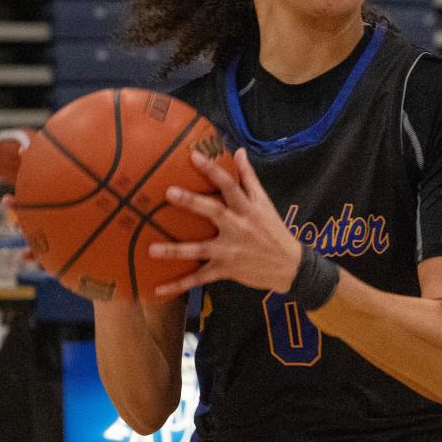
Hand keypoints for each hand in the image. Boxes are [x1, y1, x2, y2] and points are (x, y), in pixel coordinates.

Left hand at [148, 148, 301, 297]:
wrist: (289, 266)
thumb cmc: (274, 230)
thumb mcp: (265, 202)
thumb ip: (249, 177)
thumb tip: (238, 151)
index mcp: (248, 208)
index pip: (230, 184)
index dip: (212, 169)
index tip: (193, 156)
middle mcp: (238, 227)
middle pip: (214, 211)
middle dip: (192, 202)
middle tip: (169, 192)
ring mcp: (230, 250)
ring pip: (200, 249)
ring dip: (176, 250)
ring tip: (151, 249)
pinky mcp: (226, 270)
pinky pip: (199, 278)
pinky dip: (179, 285)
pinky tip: (158, 289)